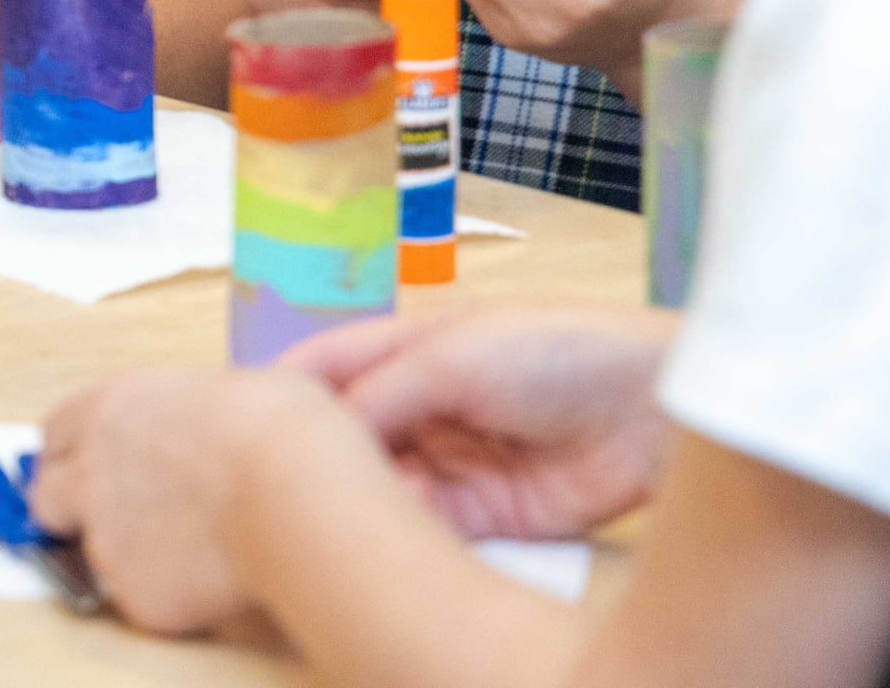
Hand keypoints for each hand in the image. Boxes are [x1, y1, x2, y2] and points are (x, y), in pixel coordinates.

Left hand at [31, 365, 353, 635]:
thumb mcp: (231, 390)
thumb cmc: (283, 434)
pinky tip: (208, 580)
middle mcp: (92, 469)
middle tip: (119, 518)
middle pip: (47, 495)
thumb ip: (190, 410)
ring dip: (122, 553)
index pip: (56, 433)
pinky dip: (164, 594)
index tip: (94, 466)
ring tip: (184, 550)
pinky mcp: (131, 591)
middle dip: (72, 508)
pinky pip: (136, 596)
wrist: (296, 497)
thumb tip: (210, 419)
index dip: (76, 453)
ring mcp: (105, 534)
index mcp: (112, 409)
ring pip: (90, 551)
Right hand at [280, 304, 679, 539]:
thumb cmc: (554, 351)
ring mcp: (450, 461)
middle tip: (280, 488)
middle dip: (318, 460)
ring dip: (362, 502)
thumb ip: (381, 392)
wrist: (651, 409)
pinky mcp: (484, 514)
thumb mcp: (452, 354)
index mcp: (405, 349)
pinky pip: (426, 528)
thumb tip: (321, 436)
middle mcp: (419, 407)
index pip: (324, 370)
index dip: (282, 394)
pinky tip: (388, 538)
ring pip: (381, 488)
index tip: (238, 426)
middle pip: (346, 438)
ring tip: (336, 516)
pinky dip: (404, 535)